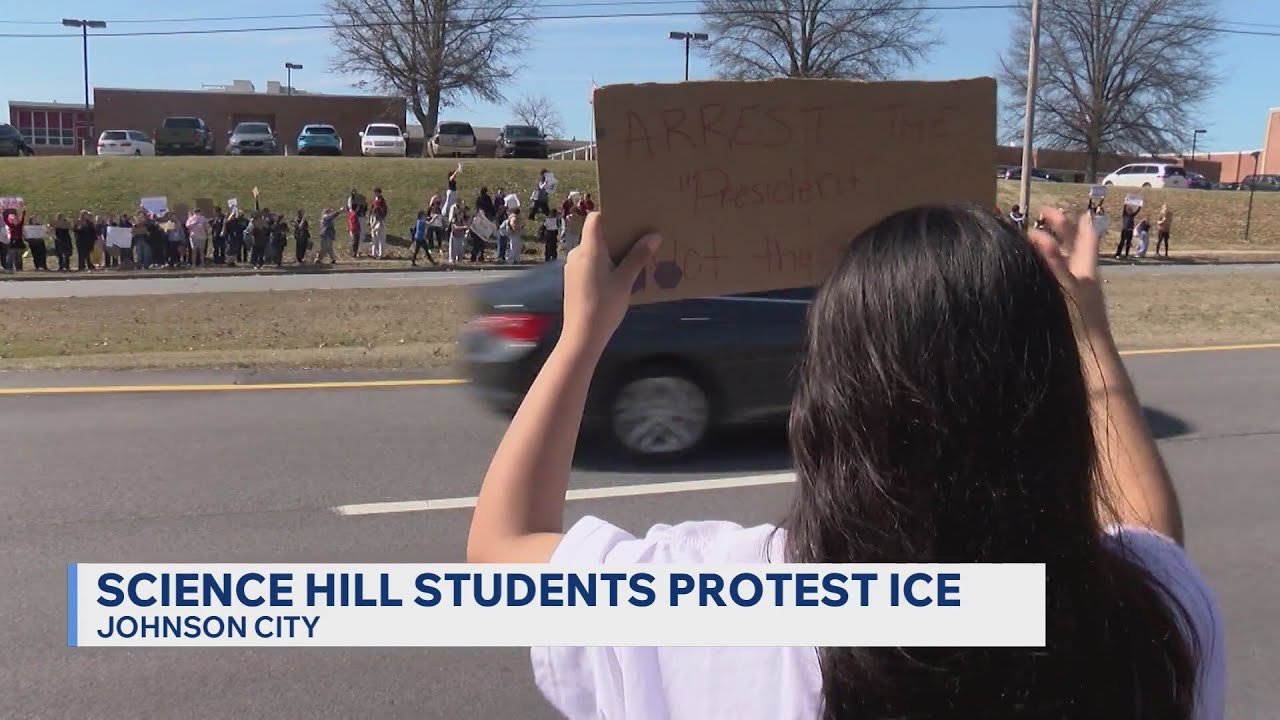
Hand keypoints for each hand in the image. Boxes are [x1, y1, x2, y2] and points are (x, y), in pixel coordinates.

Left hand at [561, 212, 660, 353]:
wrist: (582, 336)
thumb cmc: (604, 305)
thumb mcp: (626, 281)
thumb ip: (639, 256)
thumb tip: (655, 235)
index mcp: (589, 249)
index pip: (595, 219)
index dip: (610, 215)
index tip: (629, 219)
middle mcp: (577, 254)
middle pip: (596, 236)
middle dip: (617, 237)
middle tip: (639, 241)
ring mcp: (573, 268)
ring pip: (594, 252)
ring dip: (611, 254)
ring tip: (632, 261)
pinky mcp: (573, 281)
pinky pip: (590, 265)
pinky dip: (603, 266)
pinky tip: (618, 278)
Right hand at [1027, 207, 1110, 344]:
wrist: (1091, 359)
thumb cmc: (1081, 323)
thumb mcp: (1066, 288)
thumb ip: (1053, 262)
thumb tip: (1037, 235)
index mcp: (1085, 270)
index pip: (1082, 237)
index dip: (1070, 221)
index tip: (1051, 209)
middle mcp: (1082, 278)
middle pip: (1073, 247)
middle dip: (1059, 230)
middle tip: (1043, 217)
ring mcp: (1075, 293)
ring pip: (1064, 263)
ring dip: (1049, 250)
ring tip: (1033, 242)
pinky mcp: (1067, 307)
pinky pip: (1055, 280)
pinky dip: (1044, 271)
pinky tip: (1033, 275)